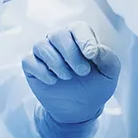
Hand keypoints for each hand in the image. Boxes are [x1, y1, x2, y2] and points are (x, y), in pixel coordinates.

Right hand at [24, 22, 120, 137]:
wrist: (79, 109)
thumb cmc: (95, 86)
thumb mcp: (109, 75)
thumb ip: (109, 59)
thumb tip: (98, 49)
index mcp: (79, 37)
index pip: (78, 28)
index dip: (84, 39)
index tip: (91, 55)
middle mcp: (59, 40)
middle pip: (58, 34)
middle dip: (71, 53)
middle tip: (83, 72)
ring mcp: (44, 52)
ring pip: (41, 45)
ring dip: (56, 63)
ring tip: (67, 77)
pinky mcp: (31, 66)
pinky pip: (29, 60)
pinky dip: (41, 71)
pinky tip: (53, 81)